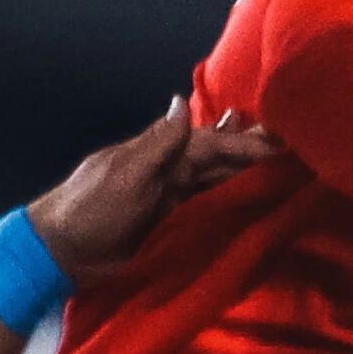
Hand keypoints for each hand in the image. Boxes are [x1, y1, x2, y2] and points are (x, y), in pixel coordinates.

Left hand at [25, 101, 280, 276]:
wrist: (59, 251)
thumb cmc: (89, 209)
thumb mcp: (124, 173)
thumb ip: (158, 142)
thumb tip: (182, 102)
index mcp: (159, 153)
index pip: (209, 142)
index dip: (242, 142)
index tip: (278, 143)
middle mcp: (168, 171)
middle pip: (217, 159)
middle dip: (251, 153)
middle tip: (292, 150)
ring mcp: (169, 199)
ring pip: (215, 182)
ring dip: (243, 174)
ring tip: (279, 167)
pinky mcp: (168, 225)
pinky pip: (205, 210)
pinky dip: (227, 202)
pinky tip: (249, 201)